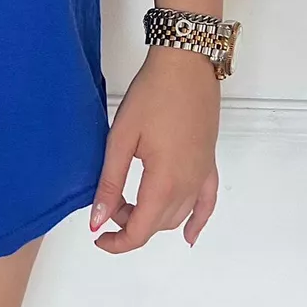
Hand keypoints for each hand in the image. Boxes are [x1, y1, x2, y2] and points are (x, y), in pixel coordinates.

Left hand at [90, 45, 220, 251]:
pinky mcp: (208, 163)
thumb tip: (98, 219)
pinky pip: (206, 204)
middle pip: (157, 223)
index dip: (117, 241)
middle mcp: (188, 185)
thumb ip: (110, 182)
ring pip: (178, 216)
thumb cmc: (152, 95)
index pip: (141, 230)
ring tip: (127, 204)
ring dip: (153, 219)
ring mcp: (202, 175)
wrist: (185, 65)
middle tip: (107, 204)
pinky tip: (189, 235)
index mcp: (164, 182)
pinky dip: (197, 222)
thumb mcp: (121, 138)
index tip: (98, 236)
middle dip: (129, 223)